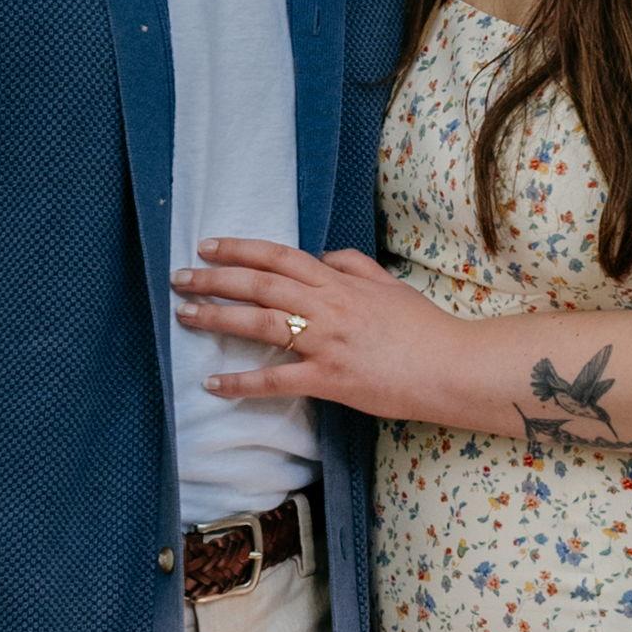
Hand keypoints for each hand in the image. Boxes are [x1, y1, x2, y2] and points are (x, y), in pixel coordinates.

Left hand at [174, 233, 462, 425]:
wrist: (451, 366)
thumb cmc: (424, 327)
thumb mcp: (389, 285)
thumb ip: (354, 266)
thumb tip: (323, 256)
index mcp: (339, 282)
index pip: (279, 256)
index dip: (240, 249)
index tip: (208, 246)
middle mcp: (326, 306)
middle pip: (260, 284)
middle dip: (215, 279)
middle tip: (180, 278)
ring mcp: (325, 342)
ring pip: (261, 323)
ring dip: (218, 318)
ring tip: (185, 317)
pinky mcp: (329, 379)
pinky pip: (277, 380)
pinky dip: (242, 382)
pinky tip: (214, 384)